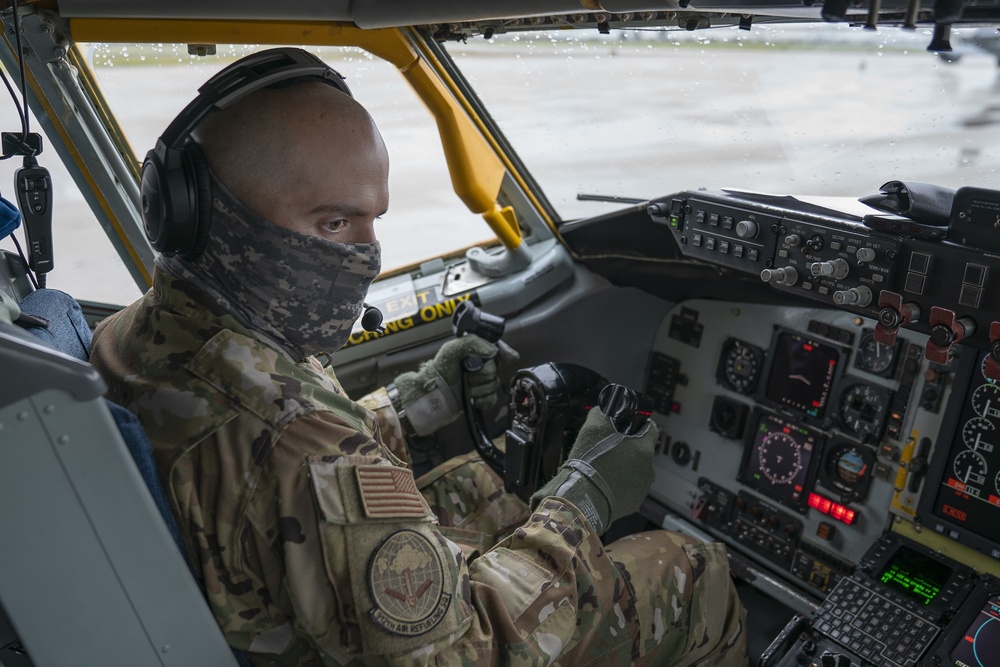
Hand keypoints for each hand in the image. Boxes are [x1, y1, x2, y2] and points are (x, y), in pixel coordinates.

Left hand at [393, 334, 500, 435]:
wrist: (433, 395)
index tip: (507, 357)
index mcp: (475, 351)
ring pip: (495, 384)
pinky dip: (485, 400)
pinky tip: (475, 399)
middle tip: (469, 376)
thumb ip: (473, 343)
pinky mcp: (481, 396)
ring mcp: (481, 381)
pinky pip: (493, 398)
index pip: (498, 348)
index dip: (505, 353)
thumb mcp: (452, 350)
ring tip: (467, 388)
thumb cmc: (439, 371)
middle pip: (496, 369)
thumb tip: (493, 351)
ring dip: (481, 388)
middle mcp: (480, 365)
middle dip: (483, 374)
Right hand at [531, 406, 657, 534]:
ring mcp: (643, 488)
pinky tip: (605, 483)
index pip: (651, 428)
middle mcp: (649, 468)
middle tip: (608, 449)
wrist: (581, 497)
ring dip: (625, 467)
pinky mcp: (634, 503)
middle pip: (642, 451)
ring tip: (605, 469)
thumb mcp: (592, 426)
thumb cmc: (589, 462)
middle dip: (629, 448)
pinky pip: (630, 488)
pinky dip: (621, 485)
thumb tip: (605, 410)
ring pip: (637, 471)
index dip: (638, 424)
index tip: (626, 426)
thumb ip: (603, 413)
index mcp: (644, 448)